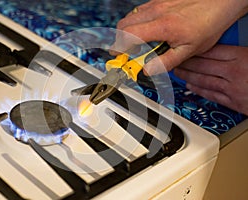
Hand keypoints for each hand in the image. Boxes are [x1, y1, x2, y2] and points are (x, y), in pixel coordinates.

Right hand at [111, 0, 247, 74]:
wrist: (221, 2)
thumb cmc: (209, 23)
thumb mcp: (189, 51)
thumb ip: (166, 62)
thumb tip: (147, 70)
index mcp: (163, 26)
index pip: (129, 36)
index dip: (118, 47)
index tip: (117, 55)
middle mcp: (156, 12)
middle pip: (123, 25)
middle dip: (119, 40)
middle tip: (126, 51)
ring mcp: (156, 3)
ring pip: (130, 16)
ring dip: (127, 30)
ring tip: (136, 42)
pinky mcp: (159, 0)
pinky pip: (139, 10)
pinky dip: (136, 22)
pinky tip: (146, 30)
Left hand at [174, 45, 247, 115]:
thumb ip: (239, 52)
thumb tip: (226, 47)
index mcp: (240, 56)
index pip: (210, 51)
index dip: (194, 50)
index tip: (185, 47)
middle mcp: (233, 72)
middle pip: (202, 65)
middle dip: (185, 63)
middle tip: (176, 60)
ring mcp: (231, 88)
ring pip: (202, 80)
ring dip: (187, 76)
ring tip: (177, 72)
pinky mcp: (234, 102)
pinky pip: (211, 95)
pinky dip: (198, 90)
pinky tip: (189, 86)